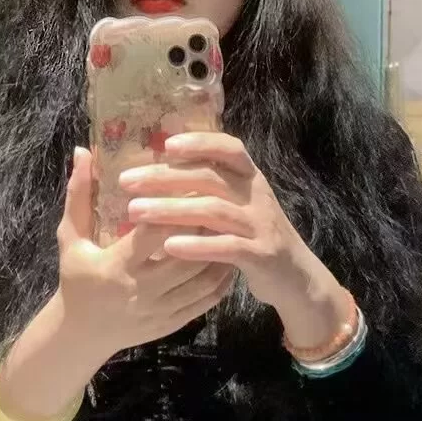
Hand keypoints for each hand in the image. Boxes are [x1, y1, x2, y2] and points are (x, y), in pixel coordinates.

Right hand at [56, 148, 232, 357]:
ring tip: (229, 226)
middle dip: (205, 229)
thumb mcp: (70, 237)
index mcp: (116, 266)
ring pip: (202, 280)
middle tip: (221, 202)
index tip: (192, 185)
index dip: (176, 209)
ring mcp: (159, 310)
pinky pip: (206, 302)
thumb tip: (82, 151)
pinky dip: (221, 279)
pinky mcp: (172, 324)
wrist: (79, 335)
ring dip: (219, 252)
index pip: (155, 233)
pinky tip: (226, 255)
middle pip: (186, 255)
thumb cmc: (76, 278)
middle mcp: (141, 290)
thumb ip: (78, 194)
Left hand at [119, 133, 352, 349]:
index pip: (229, 148)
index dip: (200, 142)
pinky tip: (167, 247)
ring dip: (170, 209)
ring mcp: (261, 225)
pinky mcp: (261, 255)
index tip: (165, 144)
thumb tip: (161, 169)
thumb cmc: (255, 237)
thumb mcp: (240, 206)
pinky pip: (226, 247)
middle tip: (126, 181)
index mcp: (250, 178)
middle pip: (209, 178)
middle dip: (165, 177)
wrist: (296, 278)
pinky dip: (196, 245)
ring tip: (134, 212)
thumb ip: (211, 188)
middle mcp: (257, 195)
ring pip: (213, 210)